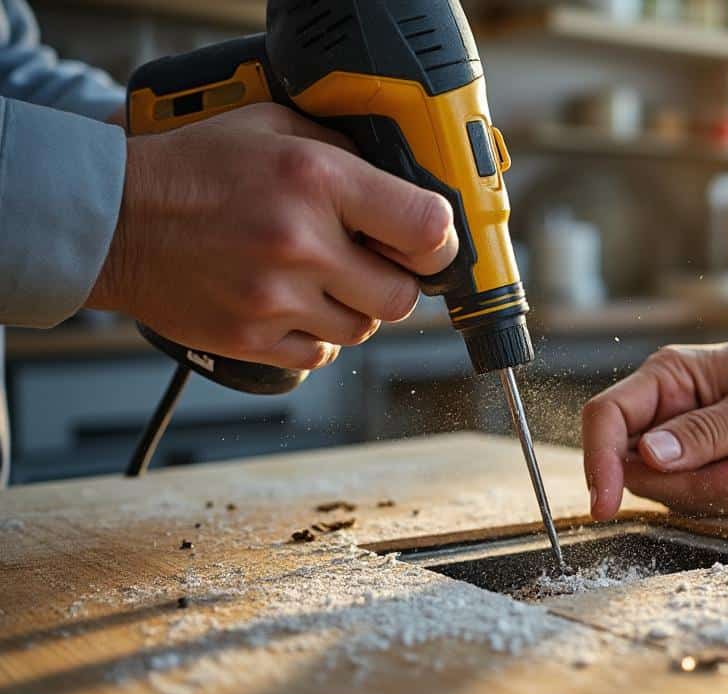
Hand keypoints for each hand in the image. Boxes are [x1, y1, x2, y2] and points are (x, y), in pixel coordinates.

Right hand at [87, 103, 457, 369]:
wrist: (112, 220)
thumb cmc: (191, 169)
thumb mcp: (273, 127)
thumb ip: (345, 153)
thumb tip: (406, 188)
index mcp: (317, 181)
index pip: (427, 229)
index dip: (438, 243)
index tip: (428, 245)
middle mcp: (302, 244)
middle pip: (402, 296)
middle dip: (395, 282)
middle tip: (371, 265)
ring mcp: (276, 299)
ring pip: (364, 329)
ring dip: (354, 310)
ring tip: (321, 281)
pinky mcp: (252, 340)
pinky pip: (321, 355)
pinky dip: (318, 337)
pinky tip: (295, 307)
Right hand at [581, 326, 727, 519]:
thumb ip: (704, 435)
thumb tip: (645, 457)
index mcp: (670, 378)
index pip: (607, 419)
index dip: (599, 463)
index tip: (606, 506)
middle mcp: (673, 409)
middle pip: (642, 470)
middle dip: (696, 484)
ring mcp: (696, 441)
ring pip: (679, 493)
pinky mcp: (720, 465)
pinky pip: (714, 502)